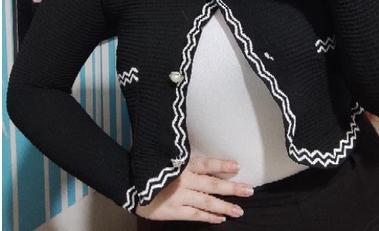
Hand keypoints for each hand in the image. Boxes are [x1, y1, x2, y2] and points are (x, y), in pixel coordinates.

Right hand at [135, 157, 253, 223]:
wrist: (129, 183)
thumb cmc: (150, 168)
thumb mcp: (167, 158)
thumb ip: (183, 160)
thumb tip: (202, 162)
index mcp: (182, 164)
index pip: (207, 164)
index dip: (222, 165)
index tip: (237, 166)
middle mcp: (184, 180)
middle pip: (212, 184)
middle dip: (232, 188)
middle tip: (249, 191)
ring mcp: (180, 197)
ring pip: (207, 202)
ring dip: (225, 206)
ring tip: (239, 210)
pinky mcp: (174, 211)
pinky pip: (195, 216)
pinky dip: (209, 218)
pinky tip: (220, 219)